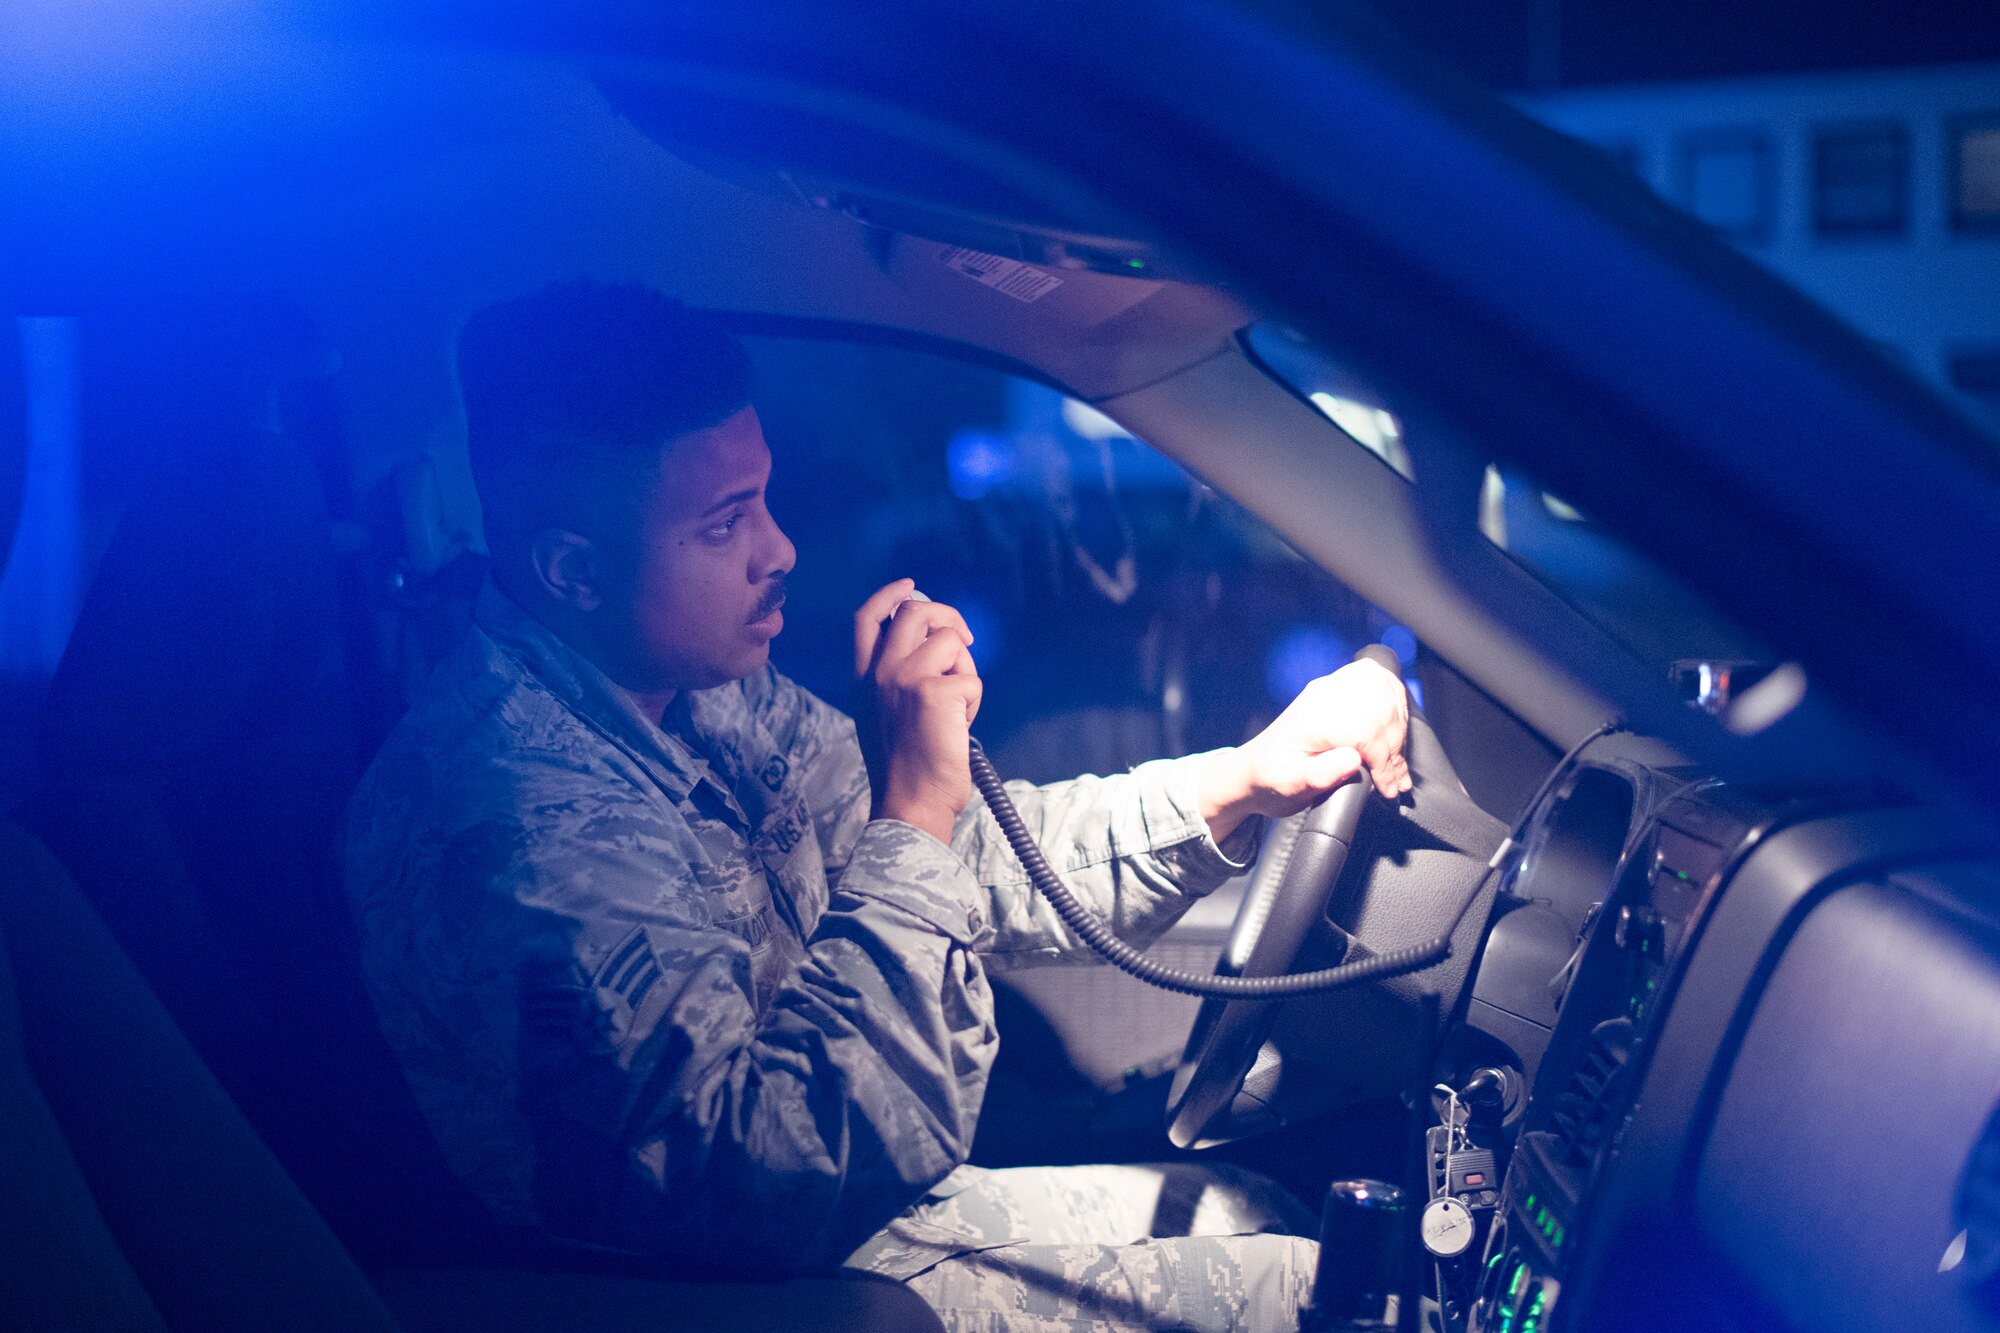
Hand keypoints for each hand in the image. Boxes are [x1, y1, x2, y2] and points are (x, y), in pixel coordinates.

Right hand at [853, 579, 983, 843]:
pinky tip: (960, 726)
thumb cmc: (904, 767)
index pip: (867, 618)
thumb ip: (894, 678)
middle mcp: (879, 672)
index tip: (910, 586)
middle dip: (947, 616)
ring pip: (952, 643)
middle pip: (915, 613)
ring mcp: (905, 678)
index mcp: (862, 679)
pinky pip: (971, 679)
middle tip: (963, 639)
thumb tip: (932, 644)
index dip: (890, 595)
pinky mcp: (934, 692)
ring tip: (956, 707)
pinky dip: (973, 702)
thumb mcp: (881, 715)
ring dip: (965, 671)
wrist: (909, 803)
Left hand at [1198, 658, 1410, 841]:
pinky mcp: (1340, 688)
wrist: (1255, 768)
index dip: (1384, 760)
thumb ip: (1319, 775)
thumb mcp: (1288, 787)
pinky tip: (1395, 733)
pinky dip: (1395, 705)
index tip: (1388, 787)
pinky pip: (1378, 680)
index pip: (1365, 729)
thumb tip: (1353, 759)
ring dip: (1399, 728)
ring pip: (1385, 691)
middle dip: (1395, 747)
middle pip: (1381, 707)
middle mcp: (1323, 696)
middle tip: (1394, 781)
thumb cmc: (1271, 780)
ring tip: (1395, 767)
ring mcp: (1332, 688)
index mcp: (1311, 718)